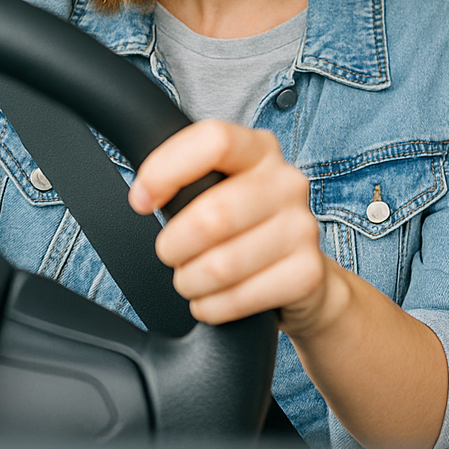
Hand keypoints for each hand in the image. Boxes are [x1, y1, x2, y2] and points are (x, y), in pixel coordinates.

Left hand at [129, 118, 331, 328]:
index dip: (166, 169)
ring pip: (220, 266)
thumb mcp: (222, 187)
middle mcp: (287, 183)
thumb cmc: (246, 226)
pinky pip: (237, 298)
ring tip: (193, 280)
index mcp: (260, 151)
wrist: (302, 271)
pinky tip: (215, 299)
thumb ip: (189, 178)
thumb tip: (142, 195)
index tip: (142, 199)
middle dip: (174, 247)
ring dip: (190, 282)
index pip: (214, 141)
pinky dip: (212, 307)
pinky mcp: (306, 273)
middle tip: (172, 253)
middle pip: (212, 216)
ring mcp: (303, 227)